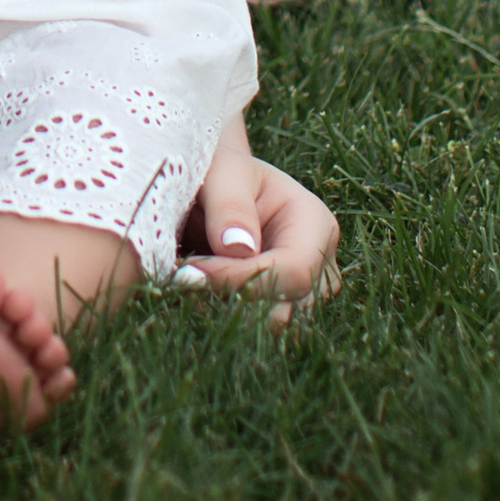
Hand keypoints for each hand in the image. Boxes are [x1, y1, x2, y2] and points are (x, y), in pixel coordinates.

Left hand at [178, 155, 340, 327]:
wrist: (212, 184)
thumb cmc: (221, 171)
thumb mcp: (222, 172)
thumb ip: (230, 204)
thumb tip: (239, 249)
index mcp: (315, 225)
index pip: (293, 270)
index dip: (242, 278)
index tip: (189, 276)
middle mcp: (318, 264)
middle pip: (288, 306)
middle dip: (233, 301)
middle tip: (181, 282)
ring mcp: (301, 292)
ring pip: (270, 325)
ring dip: (226, 315)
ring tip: (185, 287)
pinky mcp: (275, 308)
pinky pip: (254, 329)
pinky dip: (221, 319)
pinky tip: (192, 297)